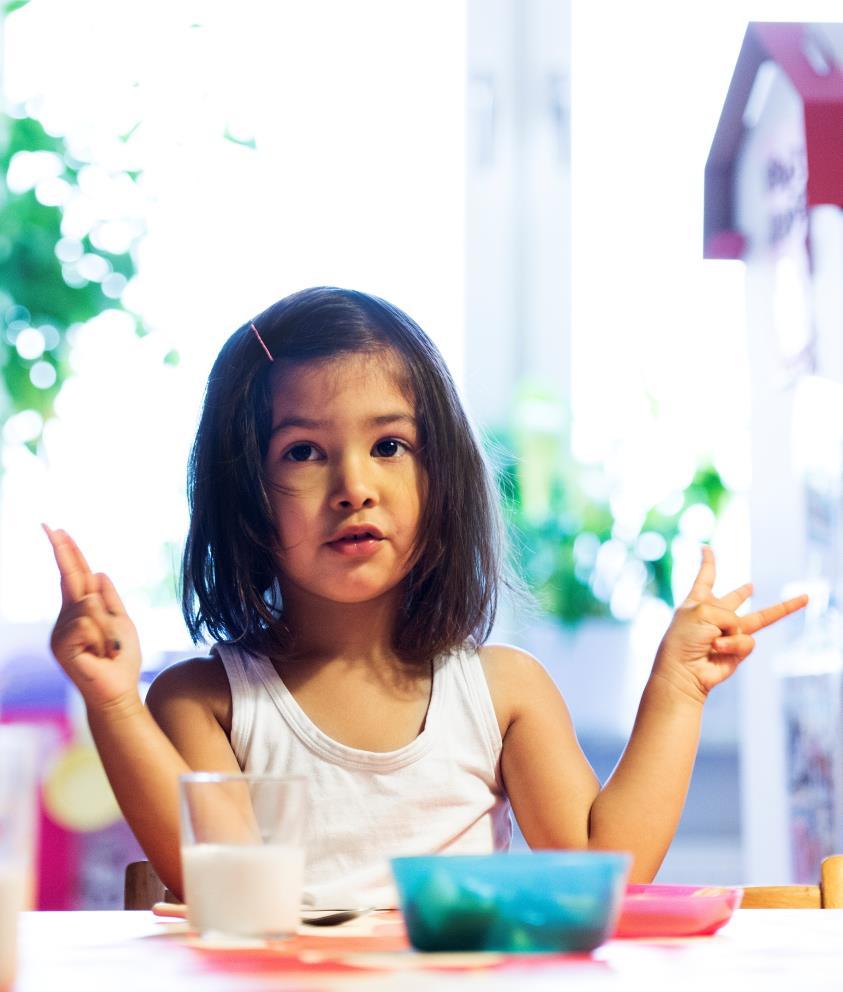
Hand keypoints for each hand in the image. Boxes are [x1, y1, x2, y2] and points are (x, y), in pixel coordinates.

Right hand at [44, 524, 142, 710]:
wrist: (119, 690)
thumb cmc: (122, 658)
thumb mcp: (121, 621)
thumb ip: (108, 599)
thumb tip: (97, 572)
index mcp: (80, 610)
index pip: (73, 575)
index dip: (67, 551)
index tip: (55, 529)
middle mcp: (66, 618)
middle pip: (70, 577)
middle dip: (63, 551)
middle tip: (49, 524)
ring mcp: (61, 632)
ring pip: (89, 604)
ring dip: (107, 626)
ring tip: (108, 647)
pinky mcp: (62, 645)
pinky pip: (87, 622)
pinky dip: (102, 636)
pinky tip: (101, 653)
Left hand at [653, 546, 807, 701]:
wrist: (684, 670)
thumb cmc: (685, 637)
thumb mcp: (703, 611)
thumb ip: (727, 613)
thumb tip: (739, 631)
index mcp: (698, 601)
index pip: (706, 578)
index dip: (708, 563)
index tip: (705, 548)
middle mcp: (714, 615)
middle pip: (734, 599)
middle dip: (742, 593)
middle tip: (751, 586)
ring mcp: (728, 632)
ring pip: (759, 619)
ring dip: (763, 621)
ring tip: (715, 639)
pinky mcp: (739, 649)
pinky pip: (747, 639)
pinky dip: (733, 643)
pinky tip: (717, 647)